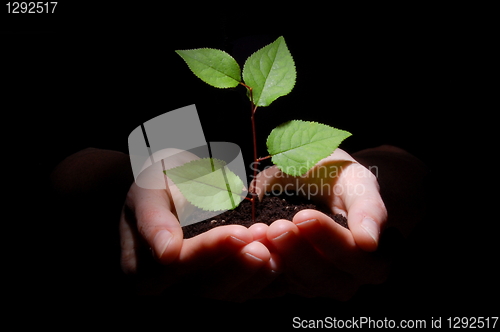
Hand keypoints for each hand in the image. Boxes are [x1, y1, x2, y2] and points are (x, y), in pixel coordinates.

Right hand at [119, 149, 281, 300]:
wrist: (174, 188)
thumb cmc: (160, 184)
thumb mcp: (148, 191)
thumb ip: (153, 220)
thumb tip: (166, 252)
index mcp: (141, 269)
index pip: (178, 265)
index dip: (209, 251)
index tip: (238, 232)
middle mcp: (164, 291)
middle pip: (203, 290)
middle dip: (236, 268)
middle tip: (264, 247)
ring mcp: (193, 294)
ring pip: (226, 298)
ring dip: (253, 277)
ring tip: (275, 253)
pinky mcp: (219, 291)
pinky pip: (241, 294)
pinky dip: (262, 283)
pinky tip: (280, 263)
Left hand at [251, 148, 389, 299]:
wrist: (314, 180)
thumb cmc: (340, 178)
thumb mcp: (357, 181)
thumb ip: (368, 208)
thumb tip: (370, 241)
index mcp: (375, 258)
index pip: (355, 256)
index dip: (330, 239)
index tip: (304, 217)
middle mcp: (348, 279)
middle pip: (325, 277)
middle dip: (299, 252)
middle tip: (277, 227)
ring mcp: (317, 285)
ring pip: (297, 283)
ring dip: (277, 259)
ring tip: (259, 232)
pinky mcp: (289, 284)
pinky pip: (274, 283)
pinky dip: (261, 265)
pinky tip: (250, 242)